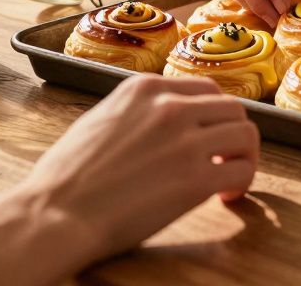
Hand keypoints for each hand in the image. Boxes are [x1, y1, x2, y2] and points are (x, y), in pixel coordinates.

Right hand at [16, 74, 257, 262]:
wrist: (54, 213)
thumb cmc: (64, 177)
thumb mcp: (98, 120)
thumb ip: (135, 113)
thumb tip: (155, 121)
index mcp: (144, 88)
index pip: (203, 89)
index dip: (211, 115)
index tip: (207, 136)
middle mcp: (170, 106)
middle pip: (232, 107)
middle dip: (232, 133)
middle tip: (224, 158)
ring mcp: (186, 141)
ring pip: (246, 133)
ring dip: (243, 156)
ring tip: (227, 177)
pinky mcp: (196, 179)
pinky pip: (242, 171)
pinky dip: (242, 183)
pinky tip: (224, 196)